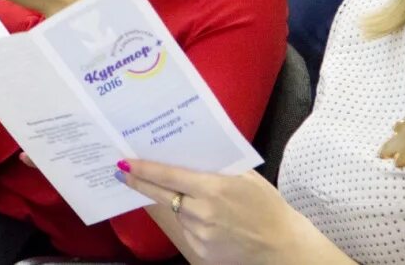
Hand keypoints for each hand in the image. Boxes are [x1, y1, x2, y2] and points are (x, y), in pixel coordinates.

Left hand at [120, 160, 329, 264]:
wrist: (280, 244)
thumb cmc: (266, 205)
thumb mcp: (246, 176)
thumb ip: (218, 166)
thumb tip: (190, 153)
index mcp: (213, 188)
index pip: (168, 176)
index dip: (145, 169)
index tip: (127, 162)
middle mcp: (202, 212)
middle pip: (161, 195)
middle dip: (139, 183)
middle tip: (123, 172)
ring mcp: (200, 234)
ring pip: (175, 212)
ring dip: (169, 201)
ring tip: (172, 192)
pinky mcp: (201, 251)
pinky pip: (186, 230)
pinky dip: (187, 220)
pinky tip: (198, 216)